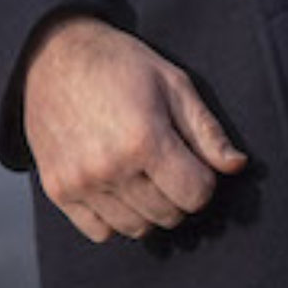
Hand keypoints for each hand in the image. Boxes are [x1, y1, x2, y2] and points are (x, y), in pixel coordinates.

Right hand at [20, 15, 246, 245]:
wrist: (50, 54)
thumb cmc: (118, 64)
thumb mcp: (172, 83)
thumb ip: (206, 130)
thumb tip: (237, 166)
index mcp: (144, 139)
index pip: (197, 195)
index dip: (203, 179)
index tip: (191, 159)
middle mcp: (110, 168)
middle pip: (169, 215)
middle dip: (178, 194)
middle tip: (166, 164)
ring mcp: (80, 183)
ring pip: (137, 228)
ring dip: (148, 209)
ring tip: (140, 174)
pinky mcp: (58, 191)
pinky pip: (101, 232)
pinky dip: (114, 217)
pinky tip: (114, 186)